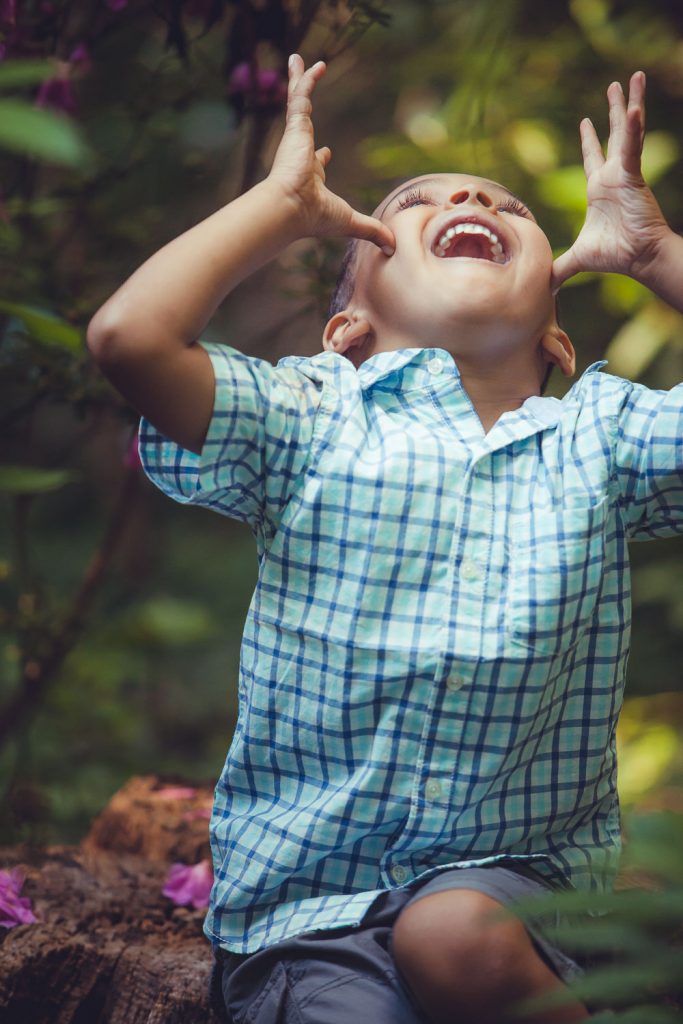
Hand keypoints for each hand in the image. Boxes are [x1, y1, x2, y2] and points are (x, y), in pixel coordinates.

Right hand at [268, 54, 394, 253]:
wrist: (290, 210)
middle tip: (303, 93)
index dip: (322, 159)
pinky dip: (305, 78)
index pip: (317, 164)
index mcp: (310, 177)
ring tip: (298, 60)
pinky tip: (311, 61)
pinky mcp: (295, 128)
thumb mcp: (351, 222)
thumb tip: (393, 247)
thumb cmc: (315, 218)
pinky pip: (300, 95)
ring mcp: (296, 140)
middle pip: (303, 125)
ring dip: (299, 81)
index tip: (327, 153)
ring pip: (298, 103)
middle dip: (303, 108)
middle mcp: (300, 155)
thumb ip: (372, 231)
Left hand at [551, 72, 669, 292]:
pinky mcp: (633, 175)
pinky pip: (632, 146)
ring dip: (630, 104)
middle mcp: (613, 176)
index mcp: (600, 189)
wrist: (637, 257)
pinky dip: (634, 126)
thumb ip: (560, 267)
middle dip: (614, 110)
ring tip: (634, 78)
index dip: (590, 139)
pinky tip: (634, 106)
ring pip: (627, 131)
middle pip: (613, 135)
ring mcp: (624, 173)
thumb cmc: (614, 256)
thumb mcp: (578, 258)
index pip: (593, 157)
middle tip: (616, 85)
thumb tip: (544, 286)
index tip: (587, 120)